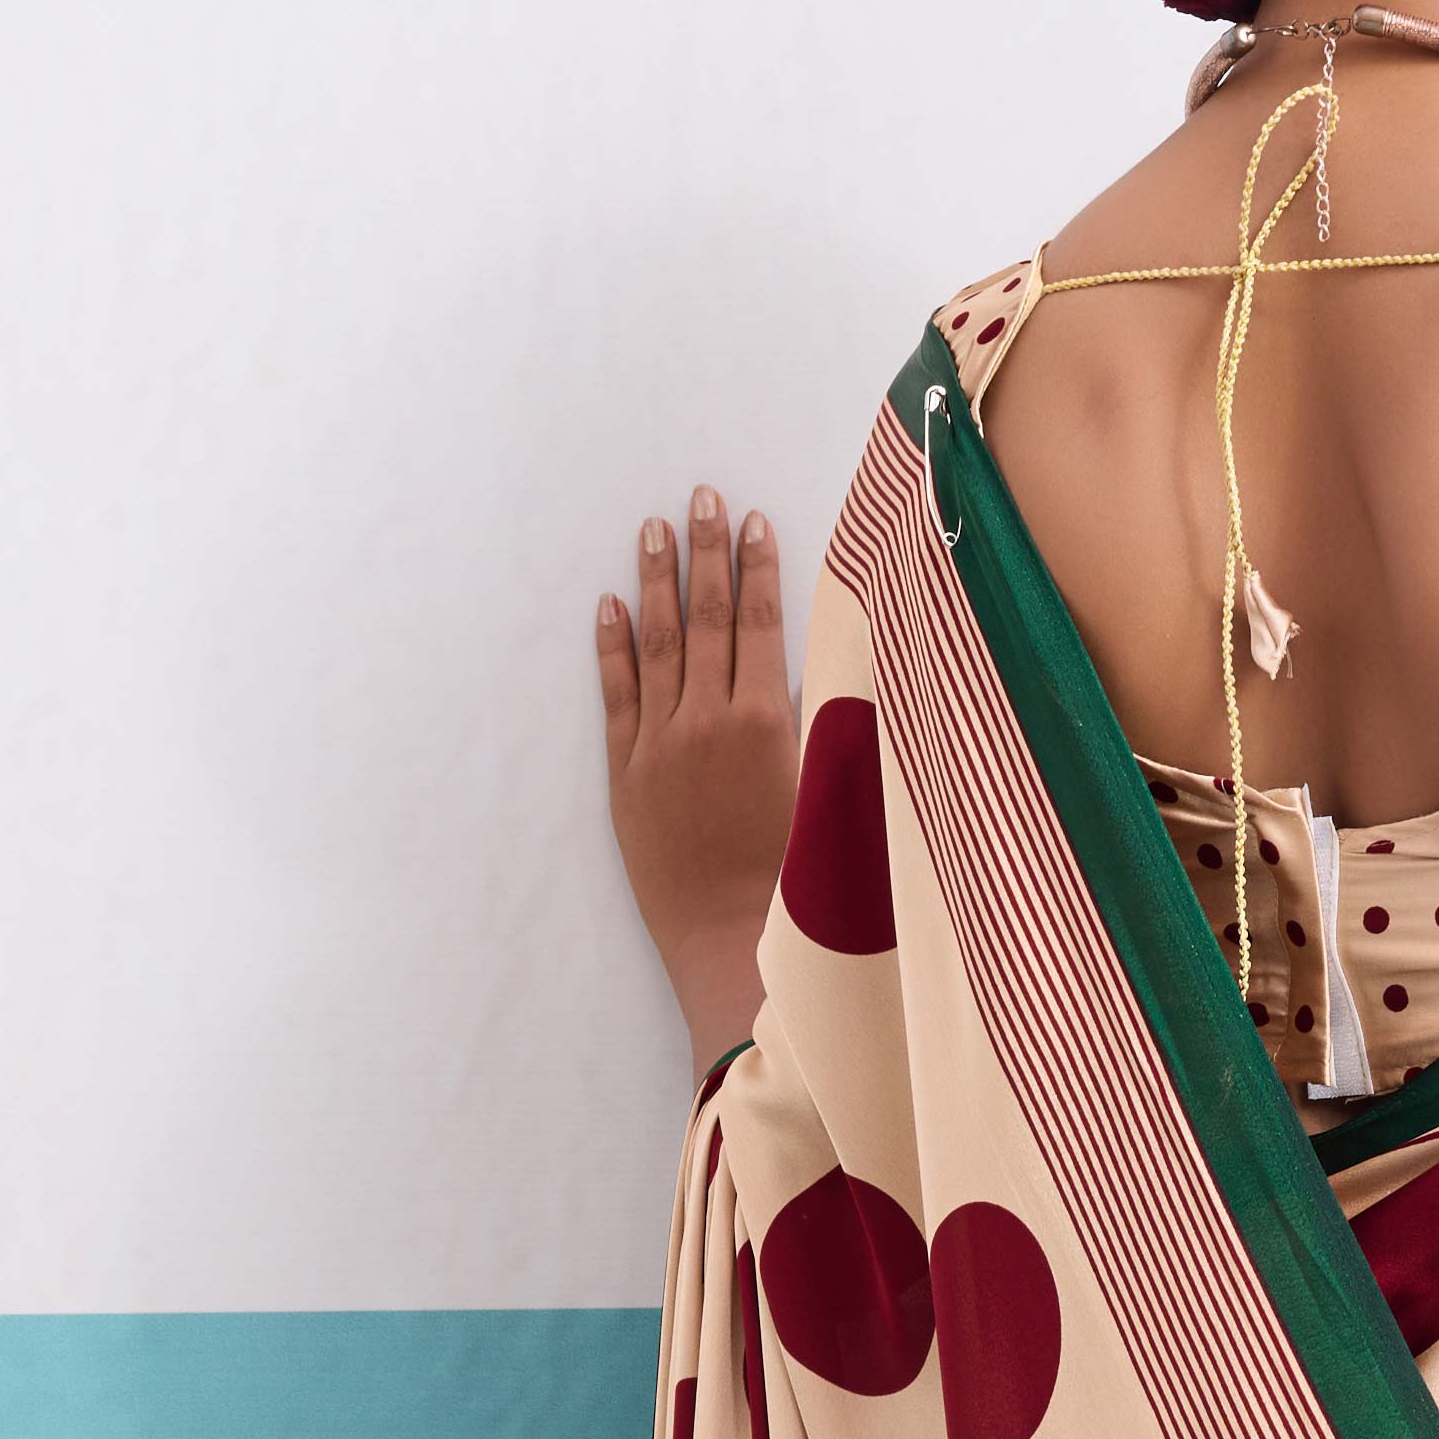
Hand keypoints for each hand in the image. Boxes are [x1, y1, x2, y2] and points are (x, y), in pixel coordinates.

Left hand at [595, 486, 792, 1077]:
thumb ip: (820, 727)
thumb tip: (829, 667)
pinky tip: (609, 606)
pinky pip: (616, 695)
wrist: (725, 941)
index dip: (757, 568)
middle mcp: (708, 721)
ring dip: (656, 582)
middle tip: (699, 497)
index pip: (761, 624)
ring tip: (653, 530)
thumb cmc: (793, 882)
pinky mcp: (625, 774)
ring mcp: (659, 745)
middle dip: (704, 552)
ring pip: (658, 644)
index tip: (752, 520)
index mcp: (766, 723)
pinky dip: (612, 647)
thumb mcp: (827, 796)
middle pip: (707, 618)